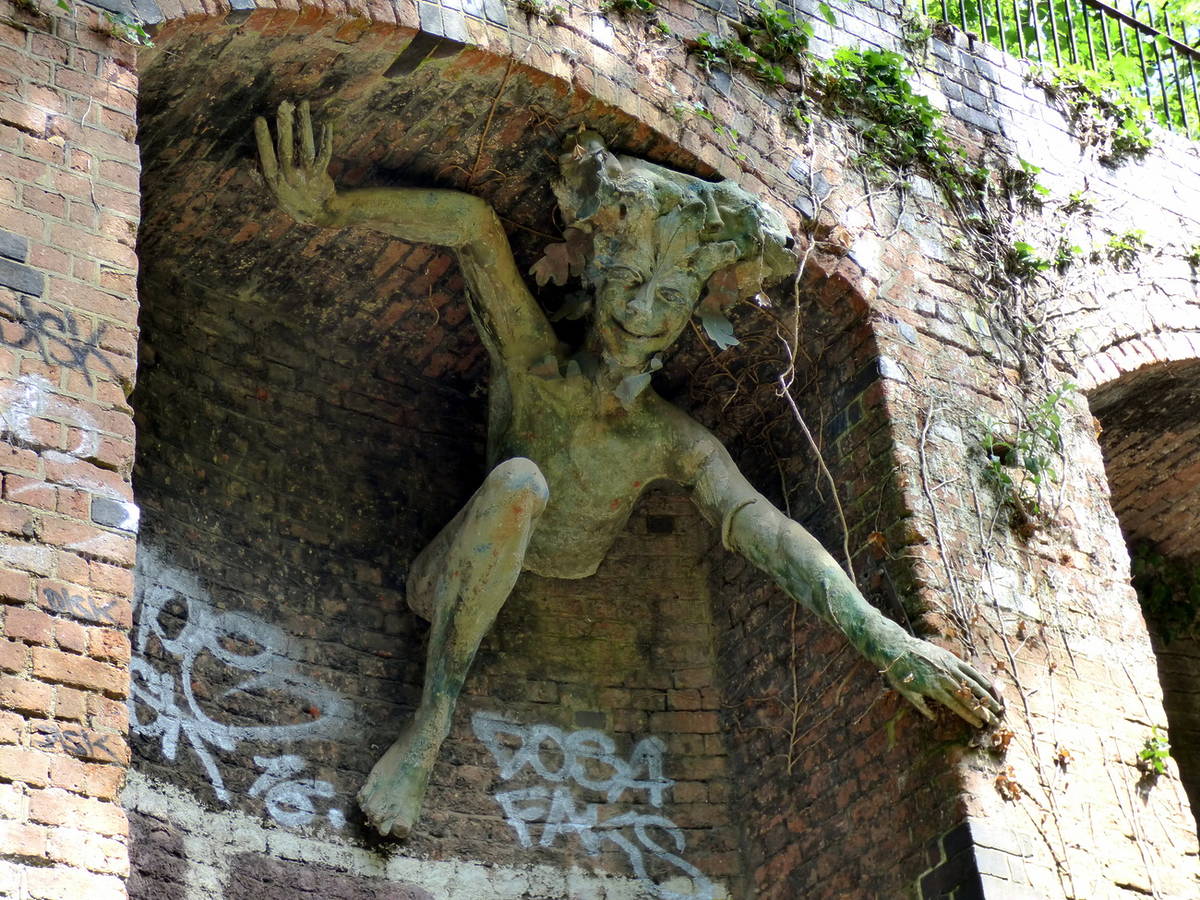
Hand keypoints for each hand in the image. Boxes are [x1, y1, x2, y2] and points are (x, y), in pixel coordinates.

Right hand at [254, 100, 335, 225]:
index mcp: (274, 180)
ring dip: (304, 124)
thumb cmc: (293, 200)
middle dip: (284, 126)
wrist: (319, 214)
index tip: (259, 118)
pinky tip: (326, 124)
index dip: (263, 139)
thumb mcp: (272, 192)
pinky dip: (326, 140)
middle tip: (282, 105)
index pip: (266, 157)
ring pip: (305, 147)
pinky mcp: (321, 174)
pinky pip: (324, 155)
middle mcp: (290, 177)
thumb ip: (260, 175)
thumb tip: (247, 158)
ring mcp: (306, 176)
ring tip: (303, 104)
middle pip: (286, 148)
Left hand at [881, 636, 1002, 727]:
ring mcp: (950, 667)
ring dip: (987, 696)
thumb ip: (921, 706)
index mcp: (935, 689)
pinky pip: (969, 669)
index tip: (980, 725)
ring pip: (973, 683)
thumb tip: (933, 718)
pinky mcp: (951, 658)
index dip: (970, 716)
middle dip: (983, 710)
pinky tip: (990, 685)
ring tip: (998, 706)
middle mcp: (945, 678)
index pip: (957, 706)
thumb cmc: (899, 672)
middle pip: (969, 697)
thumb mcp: (906, 692)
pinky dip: (980, 677)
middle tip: (995, 720)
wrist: (897, 647)